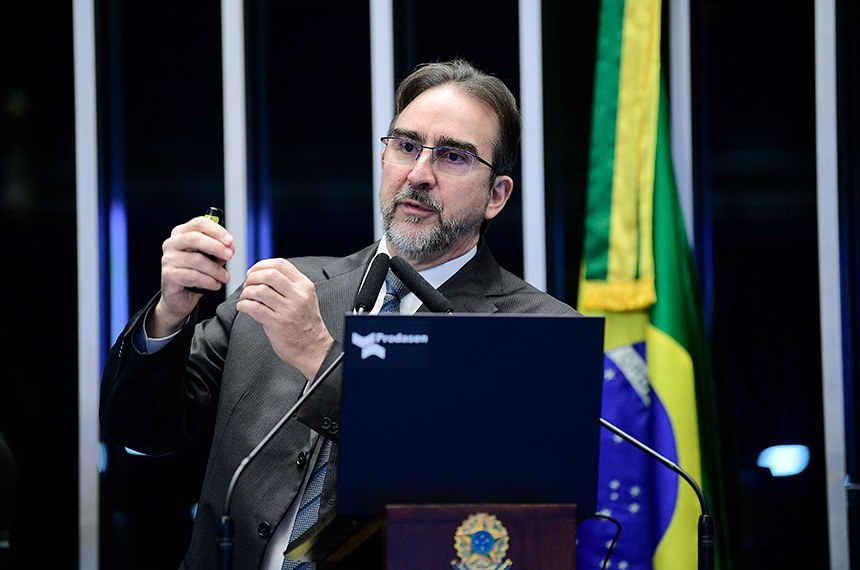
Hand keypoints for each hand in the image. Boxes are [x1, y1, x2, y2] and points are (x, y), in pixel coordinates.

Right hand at [148, 215, 234, 337]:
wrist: (180, 297)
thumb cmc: (196, 273)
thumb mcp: (210, 258)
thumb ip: (219, 249)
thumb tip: (230, 247)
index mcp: (182, 233)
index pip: (199, 223)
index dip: (216, 230)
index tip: (230, 241)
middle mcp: (172, 243)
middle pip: (195, 238)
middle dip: (216, 247)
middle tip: (229, 256)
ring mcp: (168, 259)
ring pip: (196, 260)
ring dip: (216, 270)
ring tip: (225, 277)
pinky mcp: (168, 275)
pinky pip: (193, 276)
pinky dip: (209, 281)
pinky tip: (215, 285)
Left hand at [236, 258, 333, 379]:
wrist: (315, 349)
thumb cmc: (307, 325)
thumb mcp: (306, 299)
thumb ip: (289, 286)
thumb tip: (262, 276)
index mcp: (305, 286)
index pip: (281, 264)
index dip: (262, 265)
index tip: (253, 271)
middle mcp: (298, 295)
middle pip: (269, 274)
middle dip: (252, 277)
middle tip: (247, 284)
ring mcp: (288, 310)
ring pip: (259, 290)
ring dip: (246, 293)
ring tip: (245, 298)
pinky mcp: (277, 323)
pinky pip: (253, 308)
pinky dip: (243, 305)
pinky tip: (243, 308)